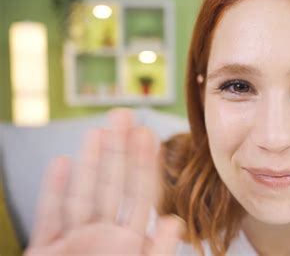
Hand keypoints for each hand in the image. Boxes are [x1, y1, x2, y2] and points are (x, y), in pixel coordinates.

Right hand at [25, 108, 184, 254]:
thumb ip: (156, 253)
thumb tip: (174, 222)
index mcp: (128, 242)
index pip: (140, 194)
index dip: (145, 164)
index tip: (149, 135)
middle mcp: (102, 236)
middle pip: (112, 185)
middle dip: (118, 151)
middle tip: (123, 116)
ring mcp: (73, 242)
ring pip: (82, 194)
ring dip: (89, 163)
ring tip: (98, 132)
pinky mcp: (46, 252)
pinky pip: (50, 217)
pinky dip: (54, 191)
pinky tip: (62, 163)